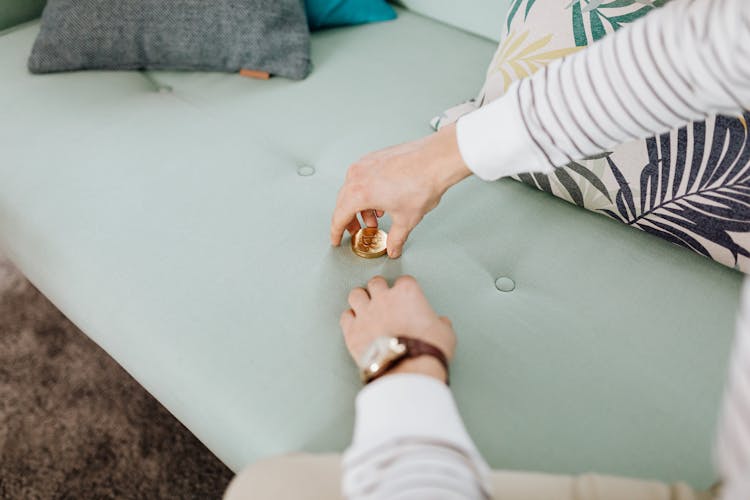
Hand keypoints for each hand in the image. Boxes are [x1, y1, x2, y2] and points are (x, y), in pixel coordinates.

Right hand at [330, 123, 471, 257]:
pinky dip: (367, 191)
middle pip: (344, 202)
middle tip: (357, 231)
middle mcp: (358, 175)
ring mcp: (366, 163)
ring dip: (360, 206)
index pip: (339, 217)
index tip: (336, 238)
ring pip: (353, 188)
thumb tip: (392, 247)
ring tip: (375, 217)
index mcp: (359, 193)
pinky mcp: (375, 157)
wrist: (437, 159)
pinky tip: (382, 199)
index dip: (337, 232)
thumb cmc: (422, 182)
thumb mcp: (406, 219)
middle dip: (350, 220)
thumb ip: (395, 238)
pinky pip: (363, 177)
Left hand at [340, 275, 455, 381]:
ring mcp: (365, 313)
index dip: (404, 290)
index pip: (404, 280)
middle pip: (376, 283)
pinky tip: (356, 326)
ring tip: (366, 310)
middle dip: (379, 290)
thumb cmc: (428, 350)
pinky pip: (345, 316)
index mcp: (407, 293)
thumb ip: (440, 323)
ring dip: (361, 300)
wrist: (408, 370)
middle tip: (383, 301)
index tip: (406, 298)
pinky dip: (350, 319)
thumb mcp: (445, 333)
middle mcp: (384, 298)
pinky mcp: (352, 331)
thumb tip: (441, 323)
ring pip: (356, 294)